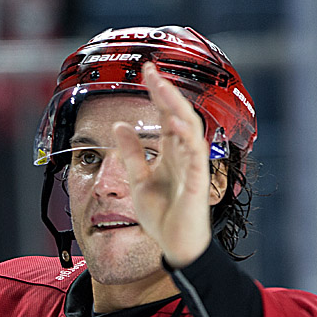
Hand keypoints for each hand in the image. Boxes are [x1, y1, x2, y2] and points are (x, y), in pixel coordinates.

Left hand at [113, 62, 216, 268]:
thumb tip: (119, 126)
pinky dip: (187, 138)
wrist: (174, 246)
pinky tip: (176, 123)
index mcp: (171, 153)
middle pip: (178, 114)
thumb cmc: (162, 216)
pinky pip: (196, 156)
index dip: (157, 92)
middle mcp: (184, 155)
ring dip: (175, 106)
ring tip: (161, 86)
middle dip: (165, 91)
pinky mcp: (198, 184)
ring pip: (189, 128)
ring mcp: (193, 167)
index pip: (166, 115)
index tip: (146, 71)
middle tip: (151, 69)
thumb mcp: (137, 180)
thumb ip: (131, 153)